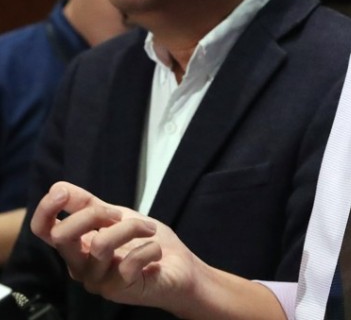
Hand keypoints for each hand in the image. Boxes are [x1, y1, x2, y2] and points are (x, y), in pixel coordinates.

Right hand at [30, 182, 199, 314]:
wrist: (180, 267)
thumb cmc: (146, 241)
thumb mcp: (117, 217)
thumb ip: (88, 204)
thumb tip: (58, 187)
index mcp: (75, 246)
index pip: (43, 231)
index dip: (45, 209)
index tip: (62, 193)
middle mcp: (79, 266)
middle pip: (62, 235)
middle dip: (94, 214)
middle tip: (120, 215)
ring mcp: (97, 280)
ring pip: (100, 244)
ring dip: (131, 227)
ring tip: (150, 230)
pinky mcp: (119, 290)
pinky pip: (130, 261)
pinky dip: (150, 248)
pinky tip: (156, 253)